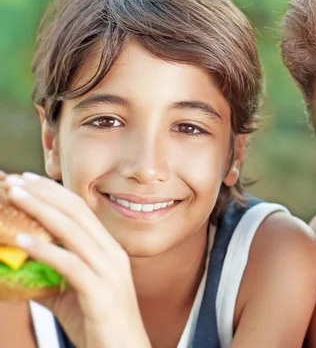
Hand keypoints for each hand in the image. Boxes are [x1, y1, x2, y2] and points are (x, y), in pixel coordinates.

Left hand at [4, 173, 149, 347]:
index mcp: (109, 250)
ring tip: (14, 197)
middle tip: (14, 180)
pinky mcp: (101, 291)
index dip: (53, 193)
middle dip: (44, 193)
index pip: (81, 211)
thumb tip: (17, 266)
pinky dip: (44, 249)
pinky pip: (70, 264)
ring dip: (40, 210)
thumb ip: (49, 278)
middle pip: (76, 213)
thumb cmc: (100, 324)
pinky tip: (21, 240)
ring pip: (72, 231)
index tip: (27, 180)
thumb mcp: (72, 295)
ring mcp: (109, 271)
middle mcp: (112, 254)